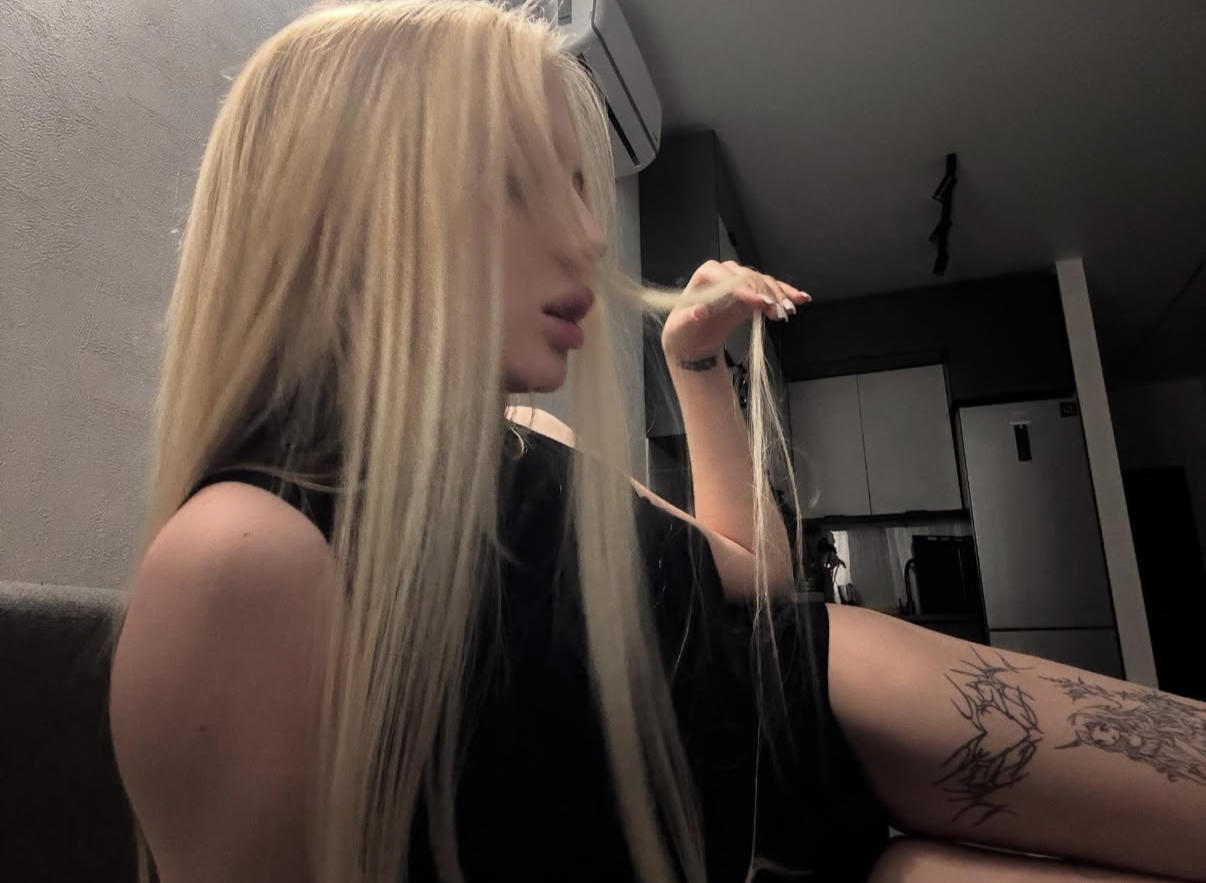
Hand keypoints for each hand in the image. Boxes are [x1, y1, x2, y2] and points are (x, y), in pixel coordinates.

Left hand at [660, 260, 809, 363]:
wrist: (694, 339)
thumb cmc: (684, 330)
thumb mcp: (681, 327)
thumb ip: (690, 317)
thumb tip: (699, 311)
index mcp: (706, 274)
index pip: (727, 277)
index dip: (745, 288)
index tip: (759, 302)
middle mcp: (725, 273)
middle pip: (750, 278)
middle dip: (766, 292)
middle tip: (779, 309)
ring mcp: (740, 282)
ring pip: (763, 283)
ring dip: (780, 295)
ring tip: (790, 309)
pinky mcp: (751, 294)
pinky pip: (770, 291)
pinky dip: (785, 295)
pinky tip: (800, 299)